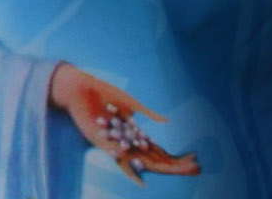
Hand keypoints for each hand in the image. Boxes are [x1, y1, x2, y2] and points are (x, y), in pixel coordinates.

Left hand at [50, 63, 199, 181]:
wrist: (80, 90)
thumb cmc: (105, 95)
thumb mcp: (132, 105)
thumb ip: (149, 114)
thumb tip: (168, 121)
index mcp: (130, 131)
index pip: (152, 146)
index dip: (167, 153)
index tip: (188, 160)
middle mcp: (124, 140)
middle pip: (148, 156)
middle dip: (168, 164)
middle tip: (191, 170)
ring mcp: (114, 144)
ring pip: (137, 161)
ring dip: (153, 170)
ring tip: (170, 176)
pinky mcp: (103, 145)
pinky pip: (119, 161)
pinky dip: (131, 172)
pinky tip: (143, 182)